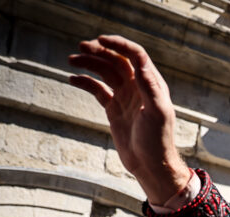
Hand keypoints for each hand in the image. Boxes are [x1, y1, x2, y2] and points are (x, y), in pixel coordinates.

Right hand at [68, 35, 191, 203]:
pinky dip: (85, 82)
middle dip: (100, 51)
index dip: (119, 44)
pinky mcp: (114, 109)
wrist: (150, 165)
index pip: (135, 55)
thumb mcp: (158, 113)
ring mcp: (125, 97)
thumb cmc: (158, 140)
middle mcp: (138, 87)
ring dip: (89, 63)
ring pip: (105, 72)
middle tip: (81, 47)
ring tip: (71, 60)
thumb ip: (150, 87)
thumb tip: (141, 63)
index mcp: (151, 84)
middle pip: (117, 60)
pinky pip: (97, 90)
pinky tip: (72, 79)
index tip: (101, 39)